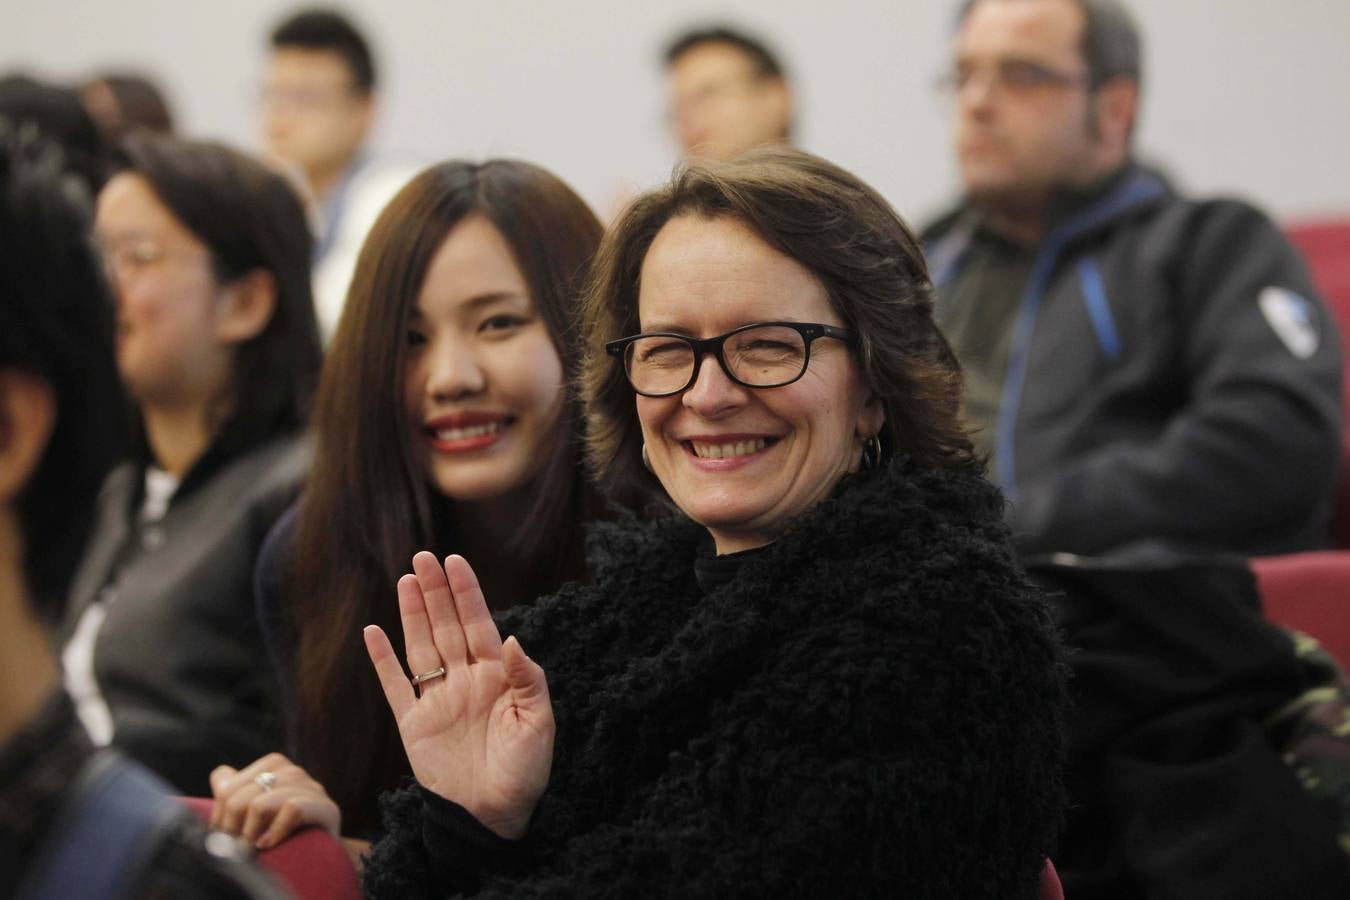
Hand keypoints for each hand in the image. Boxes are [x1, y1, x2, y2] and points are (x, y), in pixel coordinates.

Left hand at [208, 753, 340, 848]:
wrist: (325, 858)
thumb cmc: (284, 837)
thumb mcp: (255, 814)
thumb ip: (236, 793)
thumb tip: (220, 774)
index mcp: (273, 767)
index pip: (227, 788)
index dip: (219, 818)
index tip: (224, 840)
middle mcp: (293, 772)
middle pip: (238, 798)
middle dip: (231, 830)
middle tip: (236, 851)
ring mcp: (313, 789)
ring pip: (260, 805)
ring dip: (249, 835)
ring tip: (251, 852)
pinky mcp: (328, 809)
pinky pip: (292, 810)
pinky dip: (275, 831)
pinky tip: (270, 845)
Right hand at [364, 552, 554, 839]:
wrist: (492, 816)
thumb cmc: (524, 772)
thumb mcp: (538, 723)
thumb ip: (528, 679)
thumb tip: (513, 640)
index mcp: (497, 678)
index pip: (478, 625)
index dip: (466, 593)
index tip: (455, 561)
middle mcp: (465, 681)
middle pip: (446, 628)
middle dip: (436, 592)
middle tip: (423, 557)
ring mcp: (437, 700)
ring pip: (421, 647)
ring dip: (413, 614)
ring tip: (406, 580)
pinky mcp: (413, 724)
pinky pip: (394, 686)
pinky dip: (382, 660)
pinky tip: (374, 632)